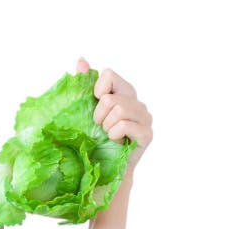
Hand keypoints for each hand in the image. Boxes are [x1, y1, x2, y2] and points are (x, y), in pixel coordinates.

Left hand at [76, 57, 152, 174]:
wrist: (104, 168)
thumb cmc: (95, 138)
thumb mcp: (86, 109)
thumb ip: (85, 83)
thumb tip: (81, 60)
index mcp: (124, 92)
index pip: (108, 75)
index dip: (96, 90)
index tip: (95, 104)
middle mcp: (137, 102)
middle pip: (110, 97)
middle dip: (98, 115)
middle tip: (100, 127)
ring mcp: (145, 118)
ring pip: (118, 110)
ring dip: (106, 126)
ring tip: (109, 135)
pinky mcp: (147, 134)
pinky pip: (125, 125)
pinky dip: (114, 134)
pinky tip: (117, 141)